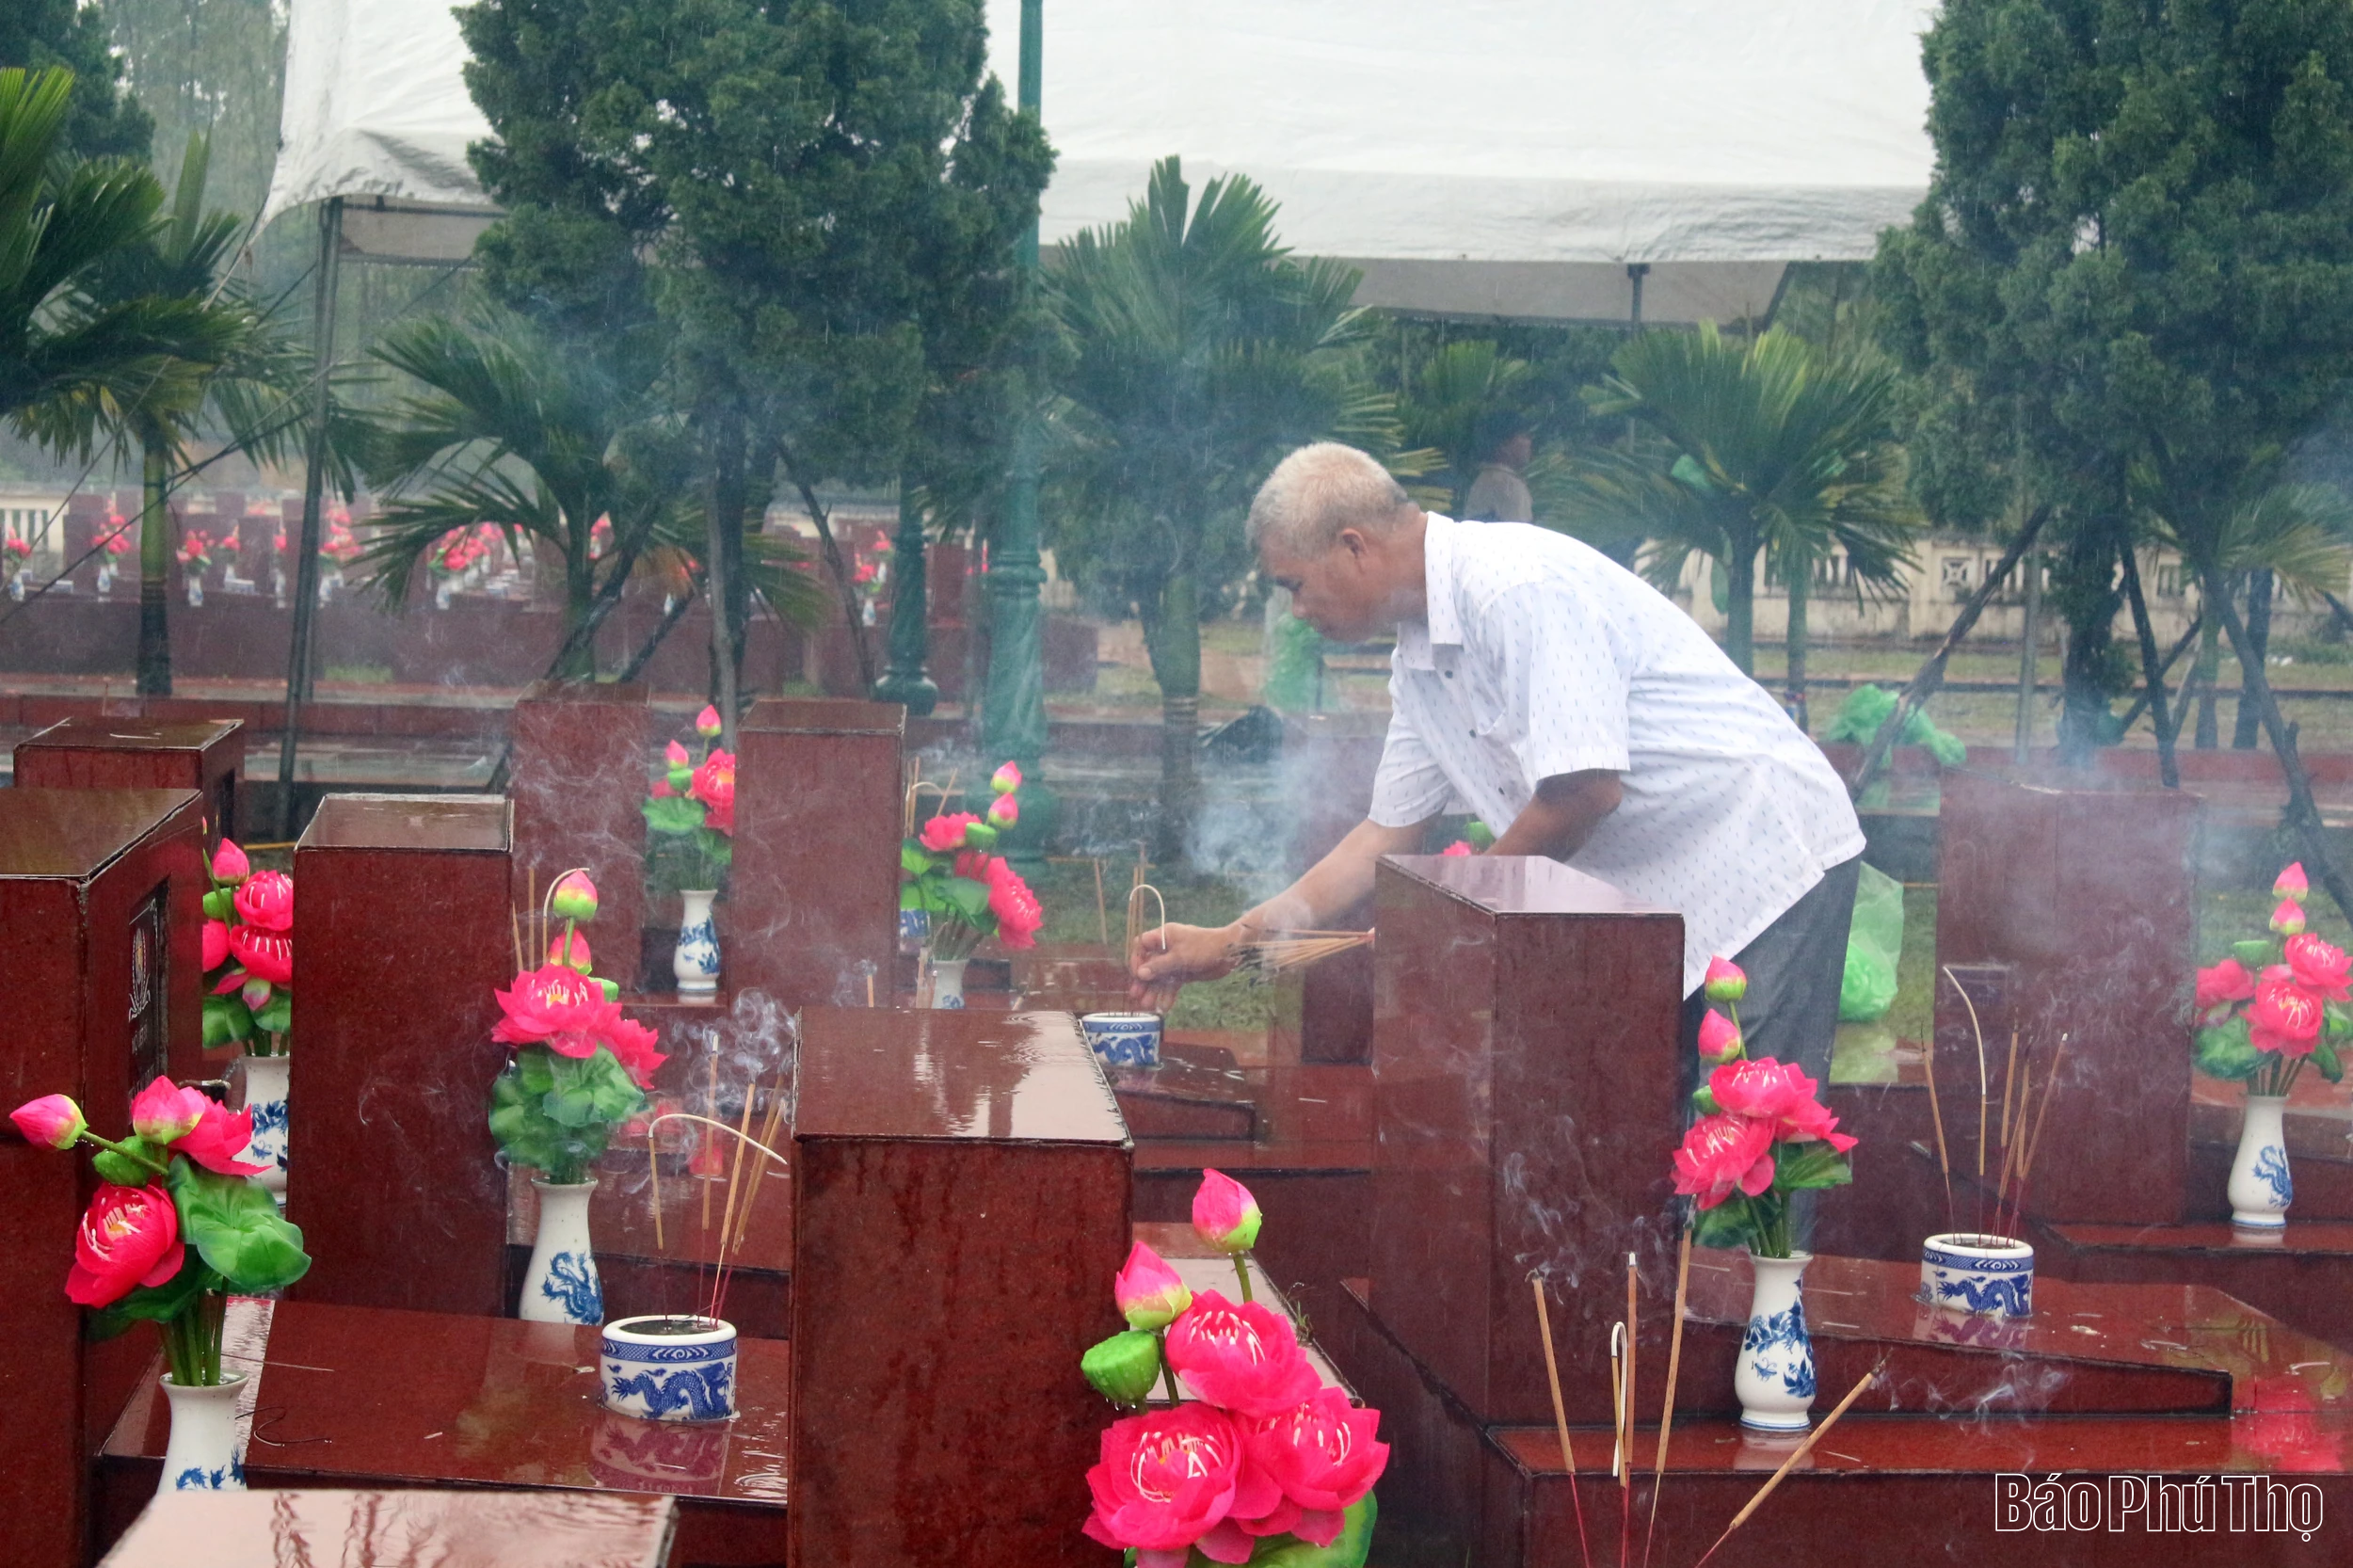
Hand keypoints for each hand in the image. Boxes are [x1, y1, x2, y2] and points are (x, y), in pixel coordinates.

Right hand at [1127, 921, 1242, 1009]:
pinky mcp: (1184, 972)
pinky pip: (1172, 984)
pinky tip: (1164, 1007)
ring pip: (1160, 977)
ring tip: (1148, 1006)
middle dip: (1144, 981)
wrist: (1230, 953)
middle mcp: (1167, 948)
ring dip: (1155, 991)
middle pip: (1149, 965)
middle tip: (1138, 997)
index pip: (1142, 945)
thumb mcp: (1180, 956)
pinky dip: (1169, 994)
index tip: (1136, 975)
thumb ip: (1159, 966)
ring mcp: (1176, 961)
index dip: (1137, 959)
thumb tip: (1140, 973)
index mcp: (1164, 936)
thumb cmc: (1204, 947)